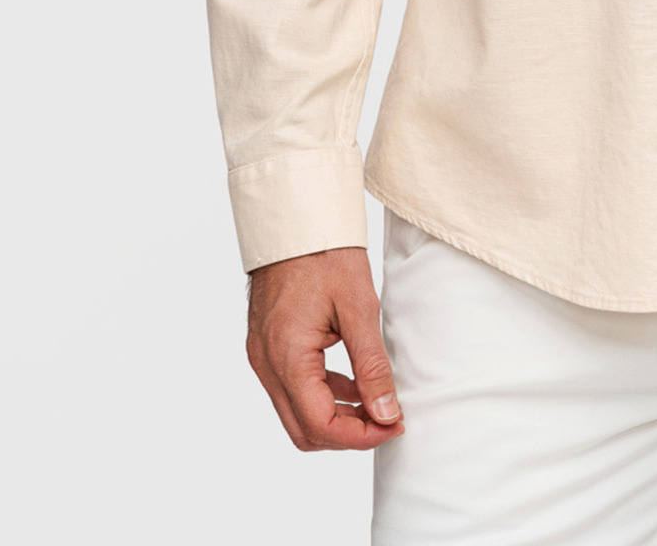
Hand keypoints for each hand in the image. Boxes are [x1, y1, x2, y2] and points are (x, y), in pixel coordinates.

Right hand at [247, 246, 403, 450]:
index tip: (394, 424)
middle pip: (304, 430)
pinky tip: (353, 382)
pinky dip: (322, 395)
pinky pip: (292, 390)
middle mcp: (266, 364)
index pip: (320, 425)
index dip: (360, 436)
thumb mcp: (359, 307)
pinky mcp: (266, 348)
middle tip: (388, 418)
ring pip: (296, 414)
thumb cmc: (325, 254)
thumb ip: (372, 365)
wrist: (295, 220)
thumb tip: (387, 412)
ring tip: (377, 402)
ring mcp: (262, 357)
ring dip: (336, 417)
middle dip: (348, 434)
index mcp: (286, 356)